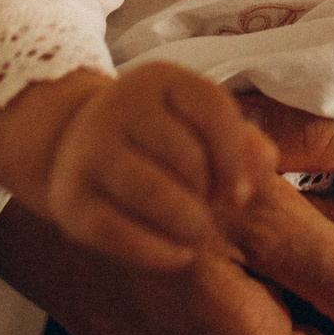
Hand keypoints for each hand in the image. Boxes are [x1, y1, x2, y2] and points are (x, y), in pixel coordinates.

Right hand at [0, 65, 276, 269]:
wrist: (76, 146)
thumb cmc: (159, 140)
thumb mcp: (198, 126)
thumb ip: (241, 141)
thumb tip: (265, 160)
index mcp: (160, 80)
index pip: (211, 107)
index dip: (235, 156)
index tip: (240, 193)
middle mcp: (118, 106)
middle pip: (185, 155)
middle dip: (209, 194)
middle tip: (212, 213)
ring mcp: (88, 150)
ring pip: (151, 191)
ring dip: (188, 223)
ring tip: (199, 235)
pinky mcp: (68, 197)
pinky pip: (116, 231)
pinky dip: (156, 251)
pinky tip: (179, 255)